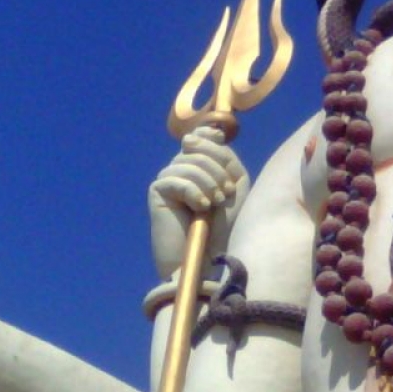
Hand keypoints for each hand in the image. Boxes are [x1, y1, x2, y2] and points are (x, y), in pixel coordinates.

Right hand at [148, 124, 249, 279]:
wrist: (209, 257)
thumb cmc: (224, 226)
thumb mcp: (235, 185)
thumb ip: (224, 157)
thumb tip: (194, 136)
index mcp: (202, 165)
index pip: (200, 135)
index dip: (208, 134)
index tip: (221, 144)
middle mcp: (182, 168)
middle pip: (197, 147)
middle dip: (216, 168)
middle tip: (224, 195)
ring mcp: (168, 179)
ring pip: (187, 163)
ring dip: (207, 183)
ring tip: (213, 205)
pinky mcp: (157, 193)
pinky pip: (175, 179)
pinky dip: (193, 192)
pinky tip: (200, 209)